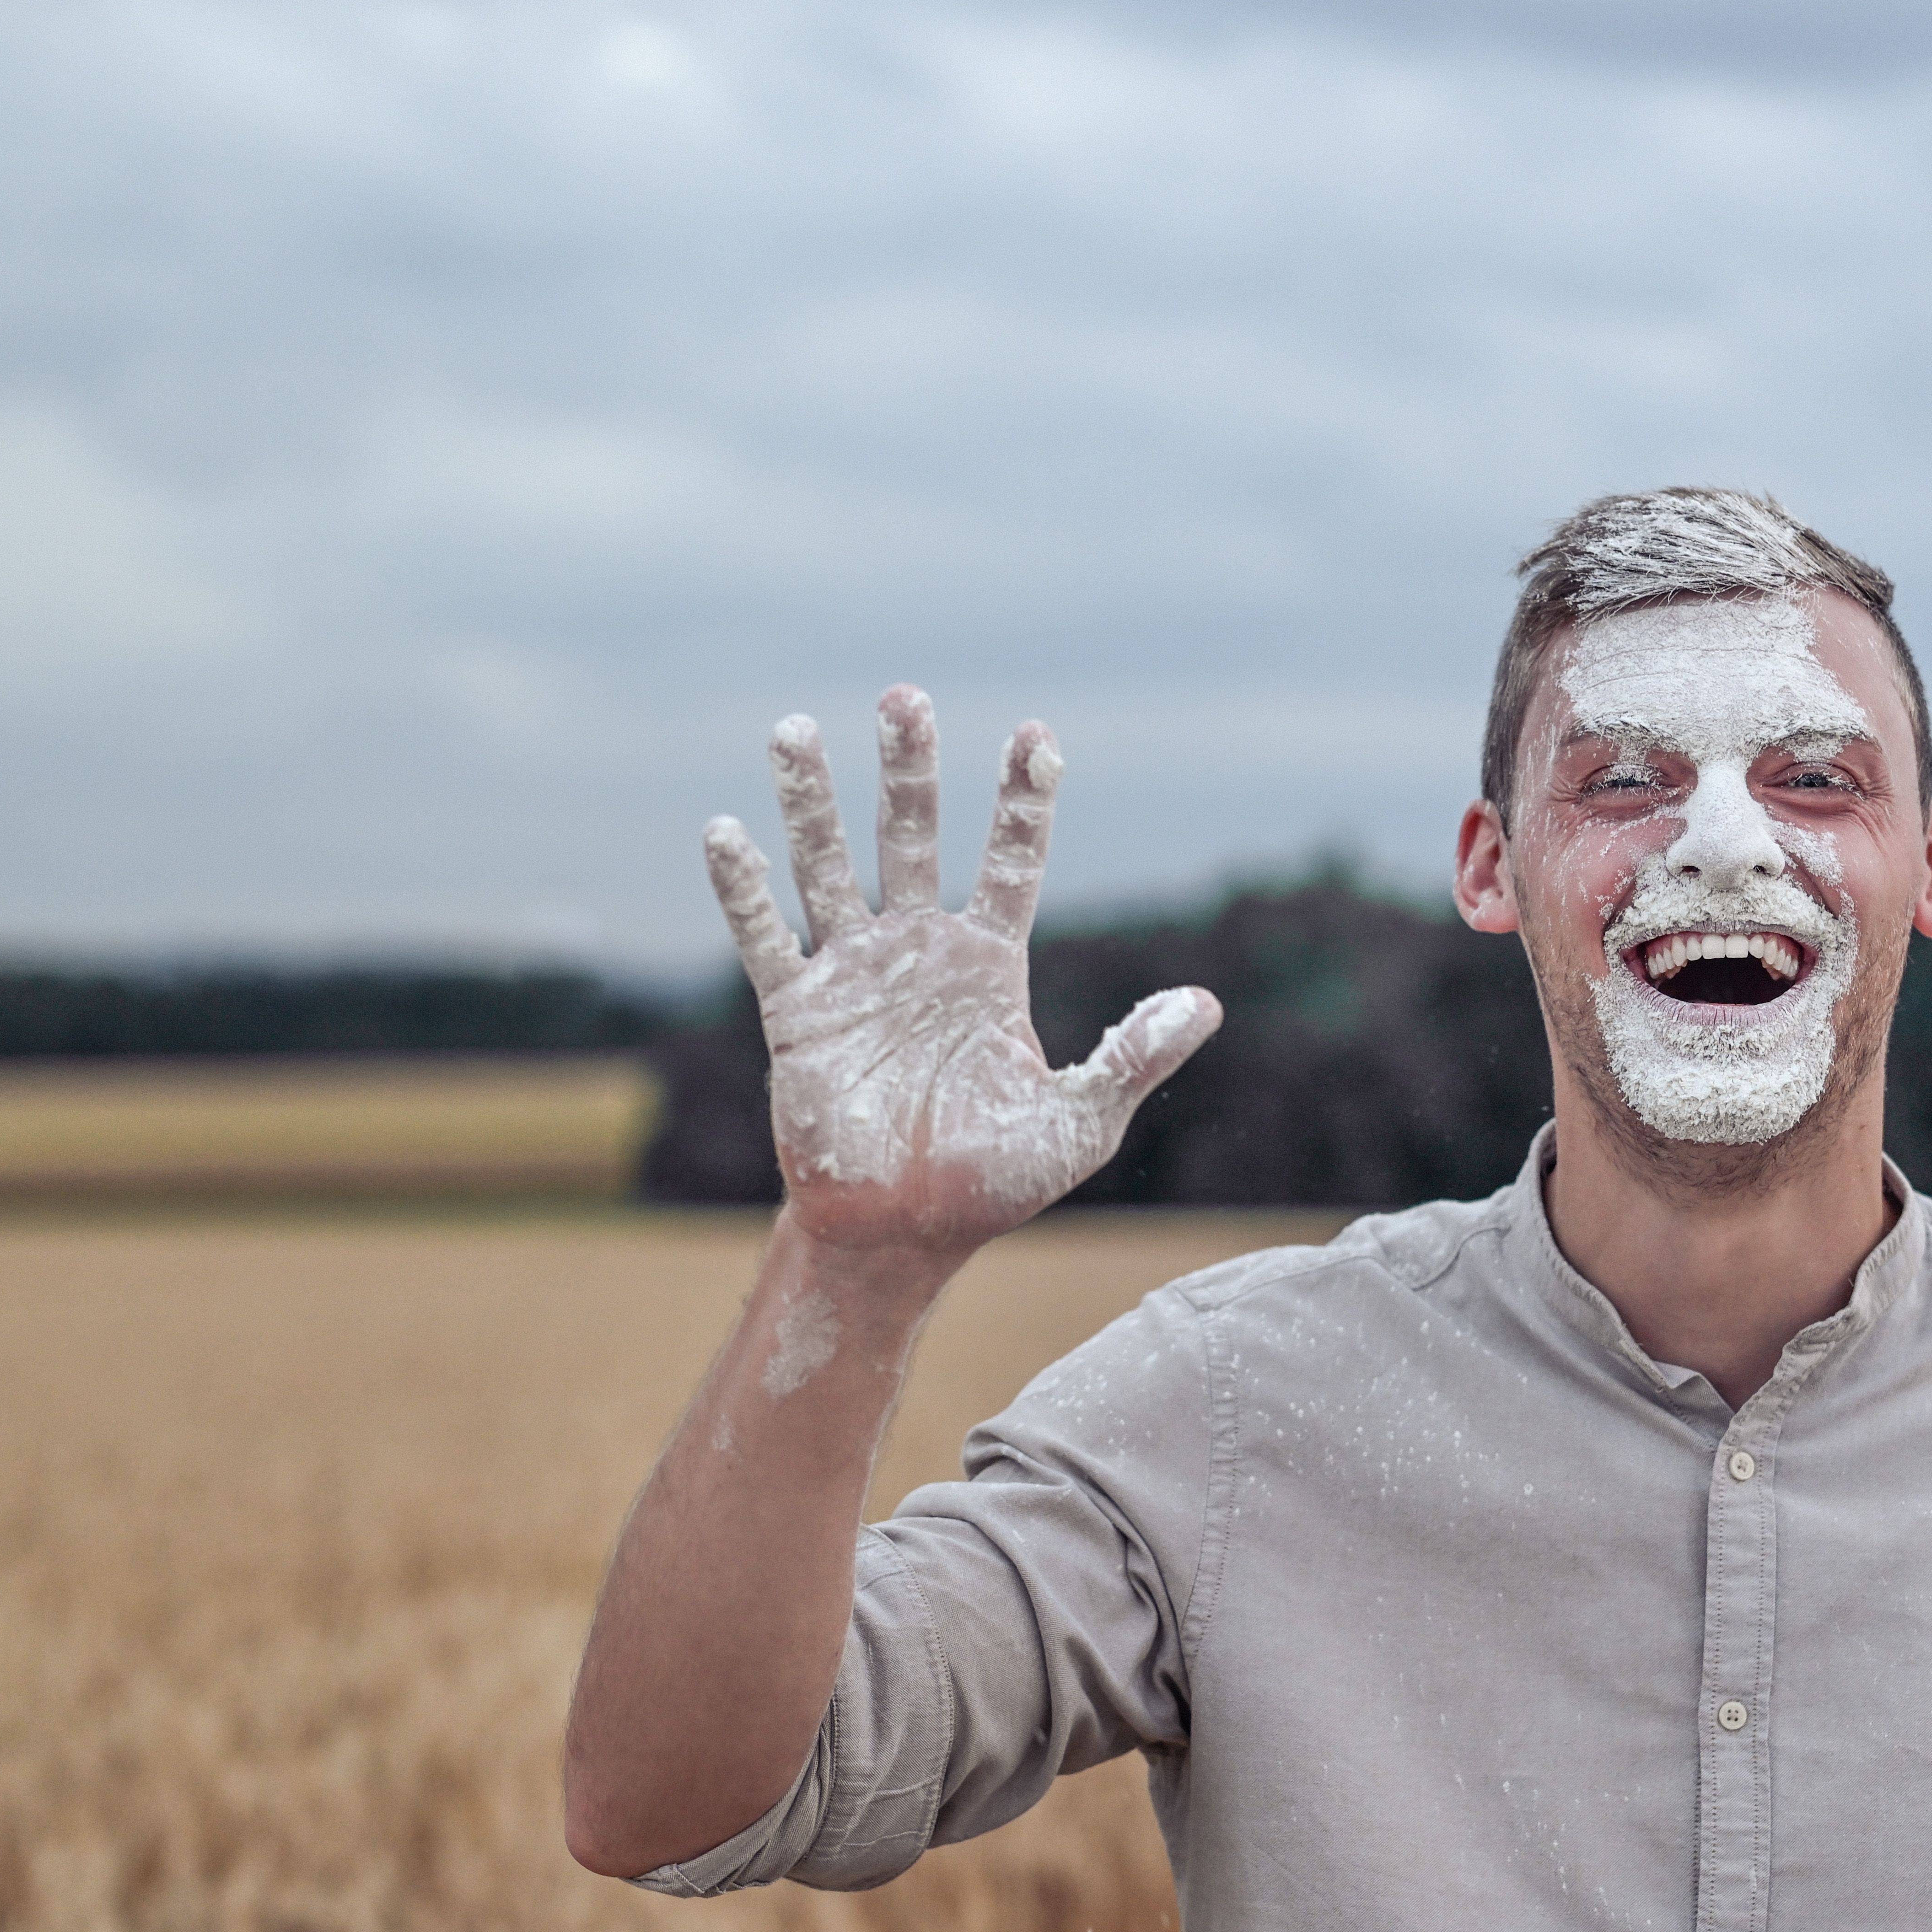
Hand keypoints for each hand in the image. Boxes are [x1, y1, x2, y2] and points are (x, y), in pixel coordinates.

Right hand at [705, 686, 1222, 1250]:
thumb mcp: (1078, 1122)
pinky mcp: (797, 1011)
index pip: (1009, 861)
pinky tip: (725, 831)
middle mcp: (920, 951)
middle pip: (913, 837)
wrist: (903, 1234)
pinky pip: (765, 938)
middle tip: (904, 697)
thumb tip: (1206, 1004)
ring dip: (812, 801)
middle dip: (909, 769)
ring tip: (796, 728)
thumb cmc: (992, 1183)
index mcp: (989, 965)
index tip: (1038, 736)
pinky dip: (744, 888)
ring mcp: (854, 974)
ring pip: (829, 867)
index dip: (1022, 800)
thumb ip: (1134, 1057)